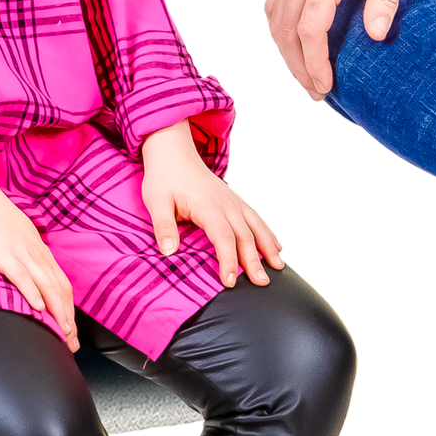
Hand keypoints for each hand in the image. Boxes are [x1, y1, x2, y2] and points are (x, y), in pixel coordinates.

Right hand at [0, 177, 80, 350]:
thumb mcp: (12, 235)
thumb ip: (21, 251)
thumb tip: (24, 267)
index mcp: (38, 249)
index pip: (61, 284)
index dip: (68, 308)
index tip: (70, 329)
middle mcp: (35, 253)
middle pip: (60, 290)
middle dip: (68, 319)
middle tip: (72, 343)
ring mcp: (21, 253)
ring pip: (47, 286)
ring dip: (58, 312)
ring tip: (63, 333)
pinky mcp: (3, 254)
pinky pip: (22, 276)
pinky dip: (33, 292)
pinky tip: (38, 308)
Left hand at [141, 120, 284, 286]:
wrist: (174, 153)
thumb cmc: (164, 179)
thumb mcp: (157, 202)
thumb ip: (164, 226)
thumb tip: (169, 252)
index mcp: (208, 206)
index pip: (223, 237)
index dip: (229, 260)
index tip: (230, 282)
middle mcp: (226, 204)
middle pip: (245, 235)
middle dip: (255, 260)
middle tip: (262, 283)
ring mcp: (234, 201)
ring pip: (256, 226)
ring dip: (268, 247)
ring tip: (278, 267)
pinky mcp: (236, 201)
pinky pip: (256, 218)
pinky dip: (268, 234)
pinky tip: (277, 247)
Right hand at [263, 0, 414, 99]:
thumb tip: (374, 35)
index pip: (311, 27)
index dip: (315, 62)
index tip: (326, 85)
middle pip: (287, 29)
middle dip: (298, 66)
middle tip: (316, 91)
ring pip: (275, 19)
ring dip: (286, 52)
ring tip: (305, 75)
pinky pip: (273, 3)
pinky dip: (279, 29)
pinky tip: (292, 47)